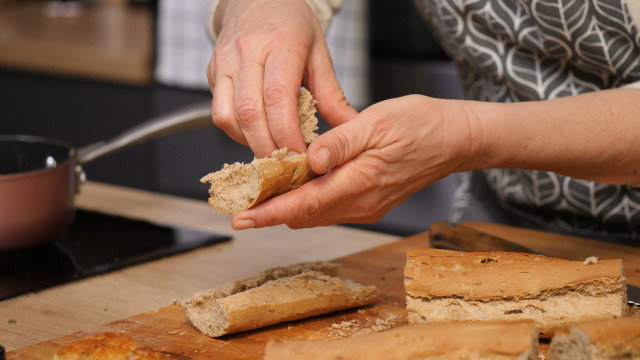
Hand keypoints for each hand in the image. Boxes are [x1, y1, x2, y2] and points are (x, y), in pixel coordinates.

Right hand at [209, 0, 356, 156]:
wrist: (257, 0)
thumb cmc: (292, 26)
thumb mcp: (319, 53)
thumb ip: (332, 95)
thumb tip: (351, 129)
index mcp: (280, 45)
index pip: (278, 97)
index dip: (287, 133)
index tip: (302, 155)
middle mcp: (247, 52)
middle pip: (250, 112)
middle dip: (269, 147)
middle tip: (288, 165)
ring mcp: (224, 62)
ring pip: (228, 116)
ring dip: (250, 143)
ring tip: (272, 153)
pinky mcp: (212, 72)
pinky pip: (219, 112)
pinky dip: (237, 133)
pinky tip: (256, 136)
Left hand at [231, 95, 481, 228]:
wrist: (455, 140)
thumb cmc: (420, 125)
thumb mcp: (377, 123)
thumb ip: (340, 143)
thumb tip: (308, 160)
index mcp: (360, 183)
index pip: (305, 205)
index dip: (270, 213)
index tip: (242, 218)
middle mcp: (361, 203)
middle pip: (305, 215)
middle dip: (271, 210)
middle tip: (242, 198)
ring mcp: (367, 207)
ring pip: (316, 214)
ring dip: (288, 206)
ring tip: (262, 190)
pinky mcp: (370, 203)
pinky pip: (330, 208)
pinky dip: (308, 200)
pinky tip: (298, 183)